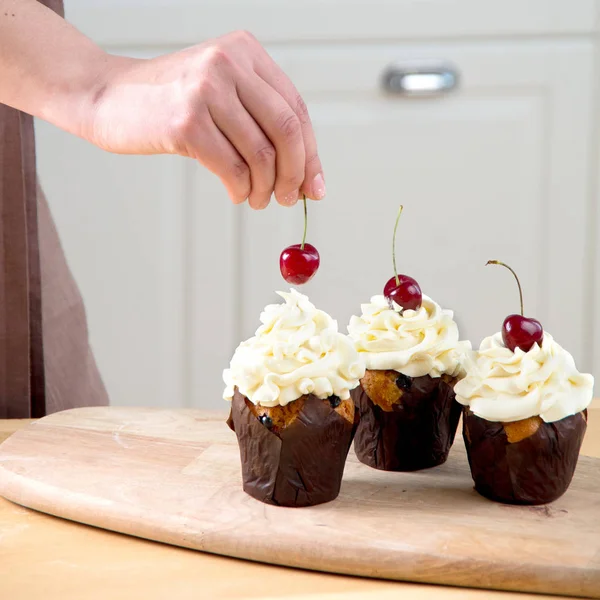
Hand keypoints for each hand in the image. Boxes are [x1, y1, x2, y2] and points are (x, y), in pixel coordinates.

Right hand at [87, 31, 324, 208]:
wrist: (108, 97)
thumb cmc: (169, 102)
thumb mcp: (221, 95)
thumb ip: (261, 122)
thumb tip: (306, 176)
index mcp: (245, 52)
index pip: (296, 110)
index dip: (311, 155)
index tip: (313, 187)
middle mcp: (228, 63)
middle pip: (286, 131)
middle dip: (295, 175)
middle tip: (288, 198)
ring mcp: (205, 90)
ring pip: (261, 154)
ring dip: (265, 188)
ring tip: (258, 199)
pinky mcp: (185, 121)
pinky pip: (232, 168)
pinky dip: (241, 190)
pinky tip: (236, 194)